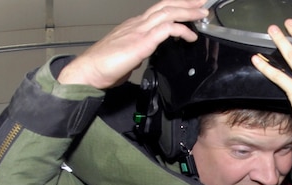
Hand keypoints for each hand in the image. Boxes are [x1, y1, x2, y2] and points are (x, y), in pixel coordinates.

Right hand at [58, 0, 207, 88]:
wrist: (89, 71)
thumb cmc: (103, 67)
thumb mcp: (126, 57)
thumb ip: (137, 52)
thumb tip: (143, 55)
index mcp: (133, 26)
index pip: (158, 11)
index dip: (175, 6)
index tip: (189, 7)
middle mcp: (137, 24)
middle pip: (166, 6)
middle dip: (186, 2)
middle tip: (202, 2)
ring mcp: (139, 30)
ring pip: (168, 12)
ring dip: (188, 11)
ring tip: (202, 13)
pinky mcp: (142, 41)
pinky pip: (167, 29)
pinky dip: (182, 30)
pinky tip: (191, 36)